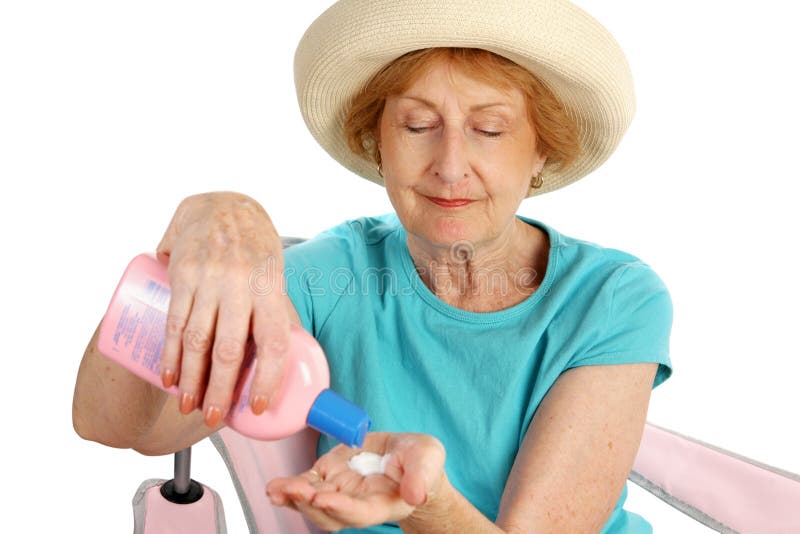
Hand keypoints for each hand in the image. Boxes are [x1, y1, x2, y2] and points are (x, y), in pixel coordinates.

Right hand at [156, 191, 294, 426]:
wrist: (222, 204)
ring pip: (197, 339)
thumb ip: (274, 312)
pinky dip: (170, 354)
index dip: (266, 377)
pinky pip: (174, 321)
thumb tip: (280, 359)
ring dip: (191, 379)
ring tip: (188, 405)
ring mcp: (208, 279)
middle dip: (220, 388)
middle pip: (228, 347)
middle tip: (215, 417)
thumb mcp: (274, 275)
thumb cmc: (255, 247)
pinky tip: (169, 377)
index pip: (273, 339)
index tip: (257, 406)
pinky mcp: (182, 275)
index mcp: (270, 286)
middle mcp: (239, 284)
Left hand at [266, 432, 447, 530]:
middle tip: (296, 490)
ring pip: (313, 504)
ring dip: (294, 499)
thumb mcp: (428, 459)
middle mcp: (358, 504)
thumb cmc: (420, 461)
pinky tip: (275, 488)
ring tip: (277, 489)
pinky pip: (306, 488)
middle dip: (310, 504)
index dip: (342, 509)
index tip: (324, 499)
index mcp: (383, 503)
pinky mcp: (329, 477)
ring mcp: (341, 492)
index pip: (361, 512)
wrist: (409, 458)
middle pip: (330, 514)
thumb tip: (416, 495)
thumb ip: (421, 475)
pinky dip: (288, 490)